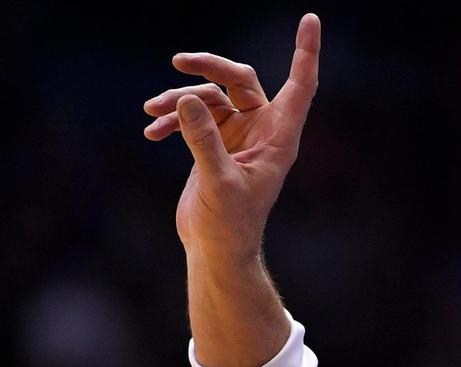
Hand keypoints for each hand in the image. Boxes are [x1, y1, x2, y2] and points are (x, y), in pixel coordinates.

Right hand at [144, 13, 320, 267]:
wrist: (216, 249)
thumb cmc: (230, 224)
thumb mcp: (217, 181)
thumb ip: (204, 140)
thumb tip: (188, 97)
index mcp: (279, 138)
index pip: (300, 86)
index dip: (305, 52)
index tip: (310, 19)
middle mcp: (262, 131)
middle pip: (240, 79)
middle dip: (209, 67)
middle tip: (177, 62)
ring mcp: (238, 136)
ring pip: (210, 97)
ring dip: (180, 99)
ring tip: (151, 110)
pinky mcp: (215, 144)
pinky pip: (193, 116)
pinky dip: (172, 119)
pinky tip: (151, 132)